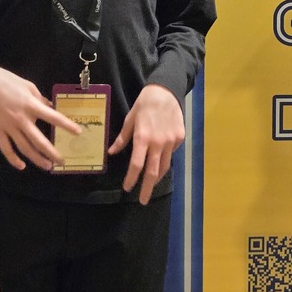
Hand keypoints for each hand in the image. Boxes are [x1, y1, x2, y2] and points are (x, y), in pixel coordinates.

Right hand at [0, 66, 79, 170]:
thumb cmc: (7, 81)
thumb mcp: (28, 86)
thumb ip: (40, 99)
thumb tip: (50, 107)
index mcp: (30, 105)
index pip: (52, 117)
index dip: (66, 125)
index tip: (78, 132)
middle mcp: (21, 119)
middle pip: (38, 140)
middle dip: (51, 152)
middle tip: (62, 161)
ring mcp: (9, 127)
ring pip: (24, 148)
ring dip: (36, 159)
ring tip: (47, 166)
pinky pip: (6, 148)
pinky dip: (13, 159)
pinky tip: (21, 166)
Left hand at [108, 83, 184, 204]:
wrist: (166, 91)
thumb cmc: (144, 104)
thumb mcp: (130, 119)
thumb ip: (122, 139)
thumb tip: (111, 153)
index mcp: (143, 138)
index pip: (136, 165)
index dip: (131, 178)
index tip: (127, 188)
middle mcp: (158, 143)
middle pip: (153, 172)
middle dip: (147, 188)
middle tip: (143, 200)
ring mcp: (171, 141)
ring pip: (165, 166)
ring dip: (157, 177)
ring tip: (151, 184)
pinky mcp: (180, 138)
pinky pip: (172, 153)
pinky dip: (165, 158)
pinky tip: (161, 158)